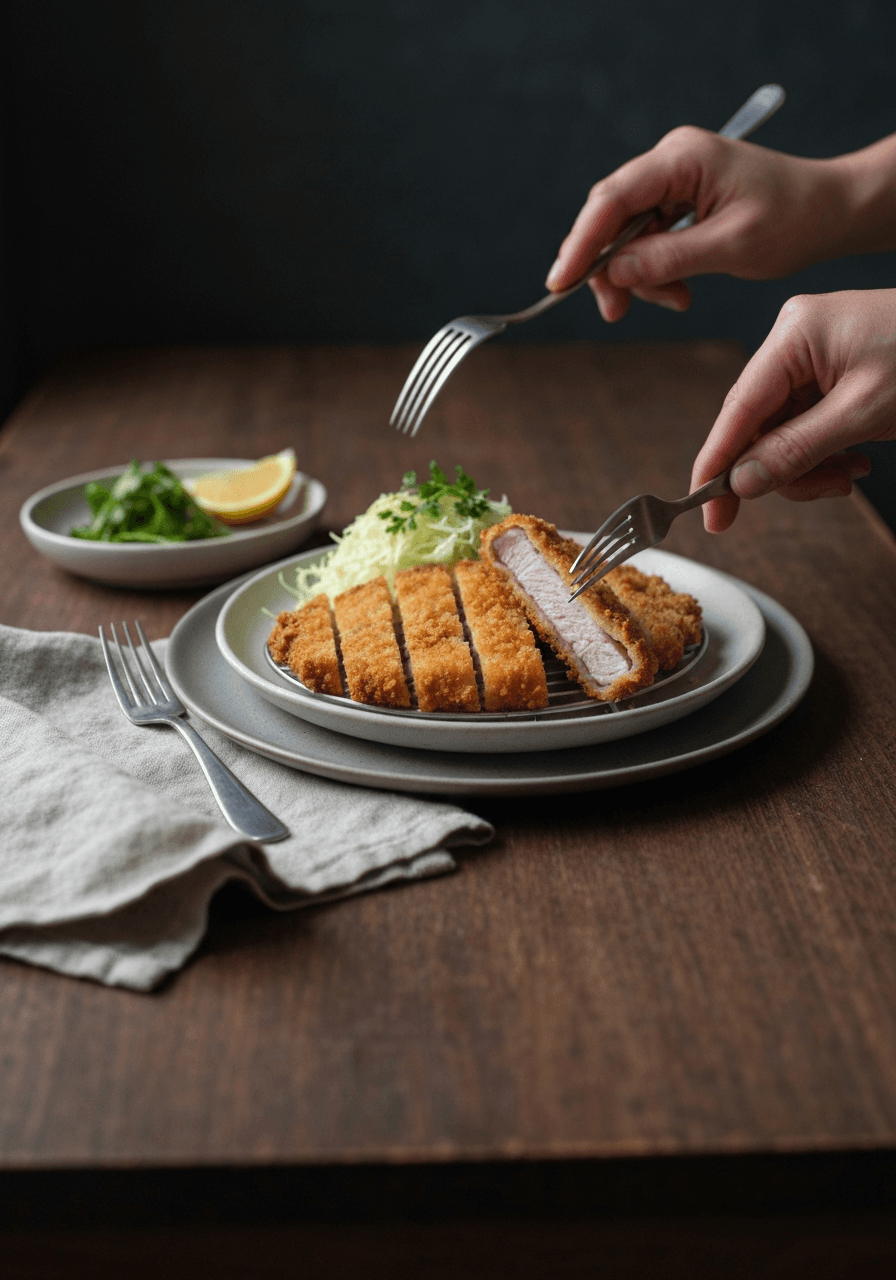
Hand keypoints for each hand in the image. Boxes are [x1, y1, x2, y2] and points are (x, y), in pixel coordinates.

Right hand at [545, 128, 893, 321]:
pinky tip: (679, 292)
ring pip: (626, 234)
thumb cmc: (792, 220)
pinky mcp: (678, 201)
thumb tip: (614, 273)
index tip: (562, 282)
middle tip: (616, 312)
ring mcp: (672, 180)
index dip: (581, 243)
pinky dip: (655, 272)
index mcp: (682, 158)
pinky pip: (647, 240)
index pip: (612, 200)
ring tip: (675, 302)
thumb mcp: (731, 246)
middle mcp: (670, 161)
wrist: (829, 211)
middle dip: (608, 268)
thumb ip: (669, 259)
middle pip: (610, 217)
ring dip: (638, 277)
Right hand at [691, 289, 895, 530]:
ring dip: (810, 467)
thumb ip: (797, 450)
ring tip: (851, 474)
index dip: (717, 464)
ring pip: (781, 435)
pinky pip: (805, 427)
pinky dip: (825, 453)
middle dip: (783, 469)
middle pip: (757, 426)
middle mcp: (792, 342)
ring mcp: (810, 358)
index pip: (737, 409)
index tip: (705, 511)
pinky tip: (857, 457)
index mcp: (793, 335)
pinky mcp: (828, 375)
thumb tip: (742, 482)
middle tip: (823, 491)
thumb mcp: (864, 413)